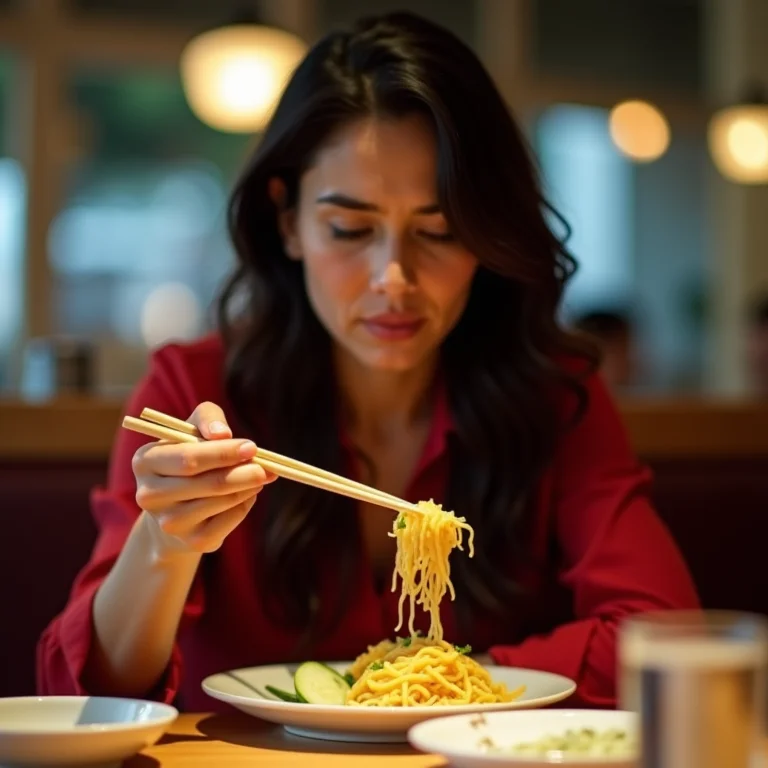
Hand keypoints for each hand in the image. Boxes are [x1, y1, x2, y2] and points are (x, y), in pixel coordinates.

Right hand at [131, 401, 274, 554]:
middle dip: (243, 472)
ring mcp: (169, 522)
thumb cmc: (188, 458)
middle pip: (208, 483)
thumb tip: (223, 434)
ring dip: (248, 486)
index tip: (252, 447)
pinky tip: (248, 493)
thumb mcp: (193, 430)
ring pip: (222, 501)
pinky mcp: (192, 541)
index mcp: (145, 461)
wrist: (175, 508)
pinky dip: (245, 504)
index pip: (188, 458)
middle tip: (267, 466)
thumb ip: (208, 419)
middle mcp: (149, 495)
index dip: (223, 453)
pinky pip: (230, 520)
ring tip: (261, 475)